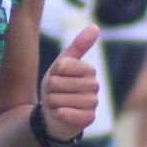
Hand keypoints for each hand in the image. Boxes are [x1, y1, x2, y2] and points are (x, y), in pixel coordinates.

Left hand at [40, 24, 99, 140]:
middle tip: (54, 93)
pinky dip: (58, 113)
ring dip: (52, 102)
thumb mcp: (62, 65)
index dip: (54, 72)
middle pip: (59, 83)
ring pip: (61, 99)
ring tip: (56, 104)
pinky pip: (68, 114)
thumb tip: (96, 26)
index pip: (63, 66)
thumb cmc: (58, 87)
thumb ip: (78, 46)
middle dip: (50, 89)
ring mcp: (93, 104)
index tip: (56, 77)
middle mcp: (94, 86)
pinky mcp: (88, 119)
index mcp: (89, 70)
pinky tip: (59, 113)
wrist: (54, 115)